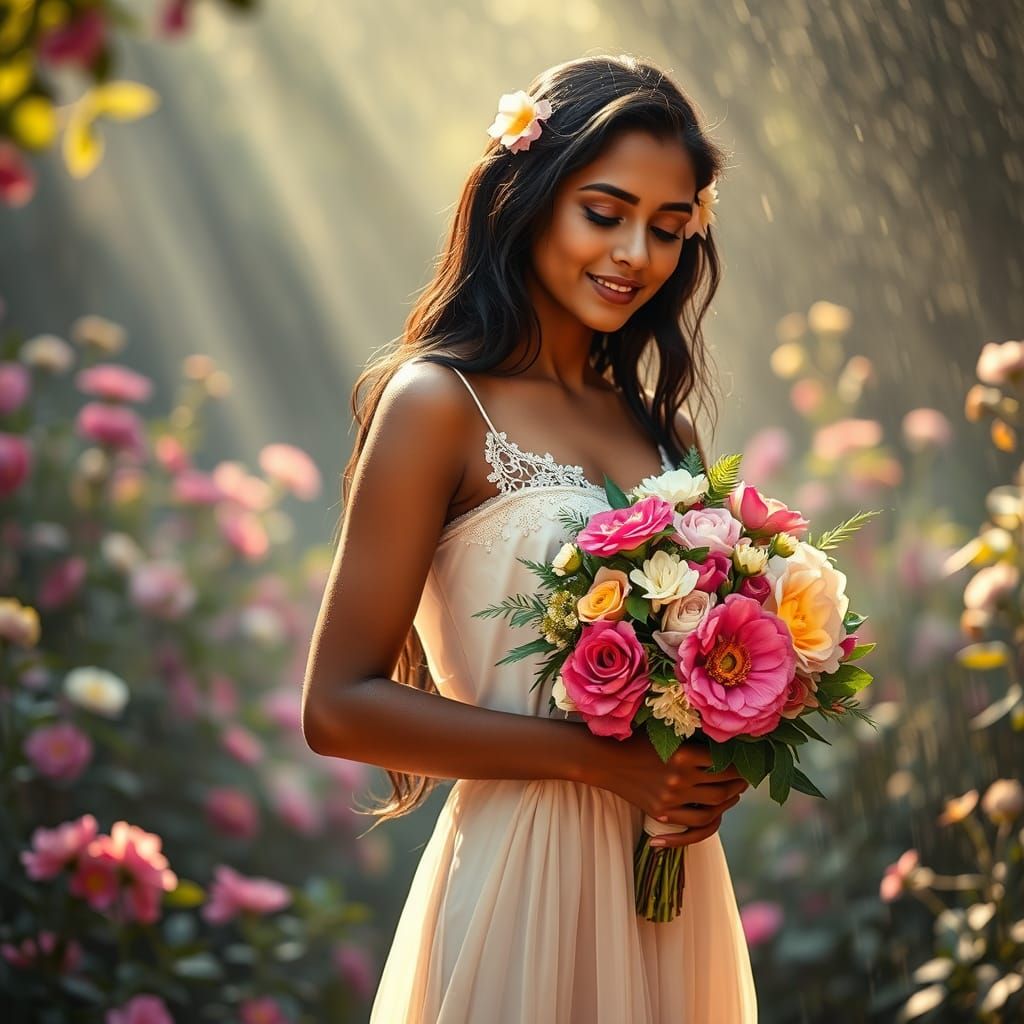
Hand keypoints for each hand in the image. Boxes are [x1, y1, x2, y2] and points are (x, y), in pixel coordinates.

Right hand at [582, 730, 749, 848]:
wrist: (604, 760)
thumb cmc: (637, 739)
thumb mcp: (666, 732)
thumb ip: (693, 737)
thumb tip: (728, 738)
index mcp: (683, 753)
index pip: (724, 762)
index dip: (740, 763)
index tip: (746, 760)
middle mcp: (680, 777)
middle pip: (724, 786)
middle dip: (740, 782)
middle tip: (747, 777)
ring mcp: (671, 798)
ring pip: (715, 805)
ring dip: (730, 800)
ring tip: (734, 792)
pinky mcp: (663, 812)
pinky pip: (697, 823)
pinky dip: (712, 818)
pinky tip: (716, 810)